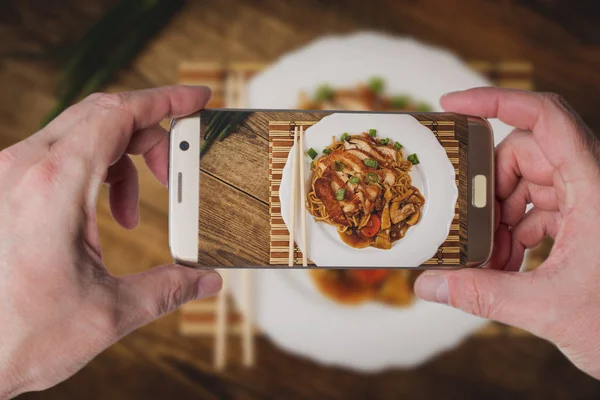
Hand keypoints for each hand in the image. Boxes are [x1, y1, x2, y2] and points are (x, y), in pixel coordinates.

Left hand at [0, 86, 221, 397]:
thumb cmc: (14, 336)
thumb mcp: (108, 313)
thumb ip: (168, 289)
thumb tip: (206, 281)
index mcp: (54, 185)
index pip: (118, 113)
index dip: (165, 99)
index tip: (195, 97)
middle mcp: (24, 169)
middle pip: (102, 116)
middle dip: (149, 136)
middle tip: (175, 168)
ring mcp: (8, 176)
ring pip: (80, 135)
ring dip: (121, 160)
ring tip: (132, 212)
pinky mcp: (4, 190)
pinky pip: (58, 156)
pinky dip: (94, 173)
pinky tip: (101, 217)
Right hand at [415, 87, 599, 378]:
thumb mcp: (549, 309)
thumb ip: (483, 295)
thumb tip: (429, 284)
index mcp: (595, 188)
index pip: (547, 117)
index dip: (497, 100)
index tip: (452, 105)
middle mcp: (594, 184)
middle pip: (527, 150)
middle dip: (490, 185)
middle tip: (470, 221)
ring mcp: (590, 201)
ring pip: (531, 180)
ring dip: (501, 214)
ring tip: (490, 255)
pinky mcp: (586, 219)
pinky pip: (540, 206)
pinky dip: (516, 229)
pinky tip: (506, 262)